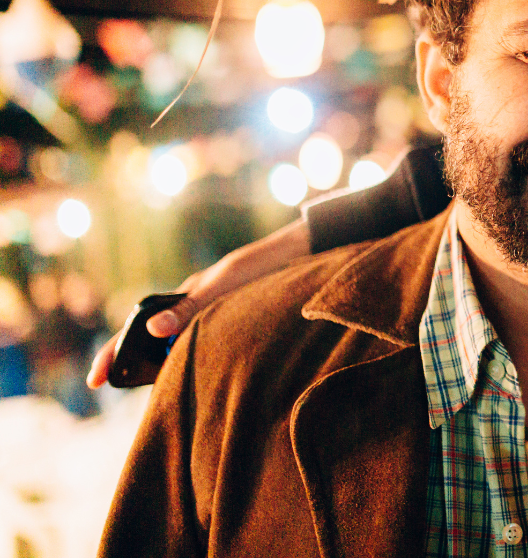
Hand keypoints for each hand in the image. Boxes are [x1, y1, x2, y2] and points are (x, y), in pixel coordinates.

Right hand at [87, 216, 311, 387]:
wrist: (301, 255)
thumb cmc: (260, 268)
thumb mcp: (223, 286)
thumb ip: (190, 308)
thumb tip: (152, 330)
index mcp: (183, 298)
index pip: (136, 328)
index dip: (114, 354)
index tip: (96, 380)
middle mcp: (193, 311)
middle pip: (154, 346)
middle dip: (139, 371)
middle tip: (139, 403)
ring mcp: (212, 318)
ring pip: (180, 350)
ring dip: (170, 371)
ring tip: (167, 400)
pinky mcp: (233, 326)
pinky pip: (205, 351)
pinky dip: (197, 367)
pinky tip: (203, 385)